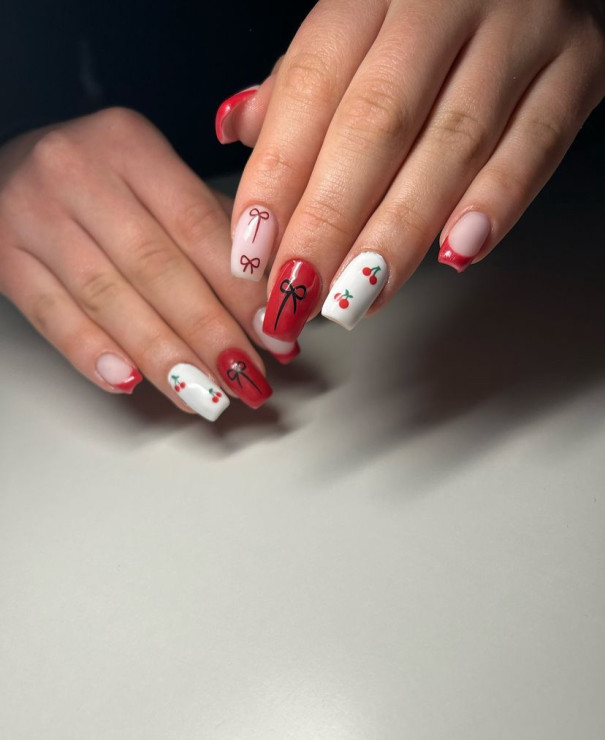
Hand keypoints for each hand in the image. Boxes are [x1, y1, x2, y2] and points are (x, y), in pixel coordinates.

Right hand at [0, 109, 298, 420]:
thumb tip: (267, 302)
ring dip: (163, 355)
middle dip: (209, 332)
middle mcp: (78, 173)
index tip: (274, 334)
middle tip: (246, 377)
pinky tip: (130, 381)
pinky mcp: (4, 257)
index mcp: (129, 145)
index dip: (240, 288)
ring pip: (108, 298)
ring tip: (205, 395)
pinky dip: (92, 353)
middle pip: (156, 266)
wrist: (5, 170)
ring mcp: (33, 215)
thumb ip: (208, 229)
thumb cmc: (96, 180)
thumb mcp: (151, 179)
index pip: (198, 225)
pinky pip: (51, 315)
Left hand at [218, 0, 604, 336]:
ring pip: (452, 145)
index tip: (253, 252)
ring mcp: (519, 29)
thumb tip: (237, 133)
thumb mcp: (352, 23)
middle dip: (330, 222)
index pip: (311, 87)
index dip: (277, 177)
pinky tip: (455, 254)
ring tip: (359, 295)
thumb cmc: (426, 9)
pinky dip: (496, 203)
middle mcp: (442, 2)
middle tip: (299, 293)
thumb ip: (299, 81)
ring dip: (400, 233)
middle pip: (377, 124)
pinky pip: (537, 143)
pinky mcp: (577, 66)